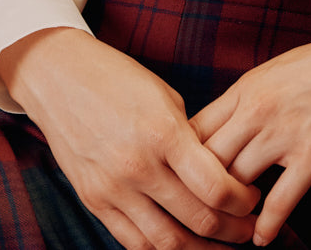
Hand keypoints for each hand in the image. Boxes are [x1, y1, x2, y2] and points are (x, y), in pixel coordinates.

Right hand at [0, 28, 259, 249]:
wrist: (58, 77)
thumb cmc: (117, 78)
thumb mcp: (164, 97)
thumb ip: (190, 138)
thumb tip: (219, 173)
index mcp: (162, 132)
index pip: (215, 188)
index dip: (242, 202)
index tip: (253, 199)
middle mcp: (137, 166)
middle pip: (197, 220)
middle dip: (232, 230)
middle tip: (248, 228)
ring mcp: (112, 189)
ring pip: (167, 243)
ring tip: (222, 244)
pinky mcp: (93, 201)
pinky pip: (133, 242)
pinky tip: (182, 244)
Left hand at [190, 9, 310, 245]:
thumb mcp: (274, 72)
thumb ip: (247, 100)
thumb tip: (225, 127)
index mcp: (245, 88)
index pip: (195, 130)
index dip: (182, 160)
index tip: (181, 180)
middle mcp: (257, 111)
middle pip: (208, 161)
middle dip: (200, 191)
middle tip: (201, 210)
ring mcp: (284, 133)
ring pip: (237, 183)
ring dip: (232, 209)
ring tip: (231, 224)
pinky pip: (281, 200)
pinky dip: (266, 225)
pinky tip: (261, 238)